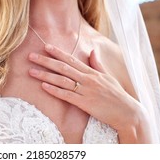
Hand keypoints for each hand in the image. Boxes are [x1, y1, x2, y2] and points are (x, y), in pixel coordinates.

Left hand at [28, 44, 143, 133]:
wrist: (128, 113)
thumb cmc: (117, 96)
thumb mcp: (108, 77)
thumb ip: (98, 64)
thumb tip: (92, 51)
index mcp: (92, 72)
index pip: (71, 59)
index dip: (57, 52)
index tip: (45, 46)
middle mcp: (87, 79)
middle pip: (63, 67)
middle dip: (45, 61)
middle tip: (31, 55)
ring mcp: (86, 91)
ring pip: (62, 80)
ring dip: (45, 74)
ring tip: (31, 70)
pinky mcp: (85, 103)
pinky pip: (67, 95)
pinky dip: (54, 90)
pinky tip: (43, 86)